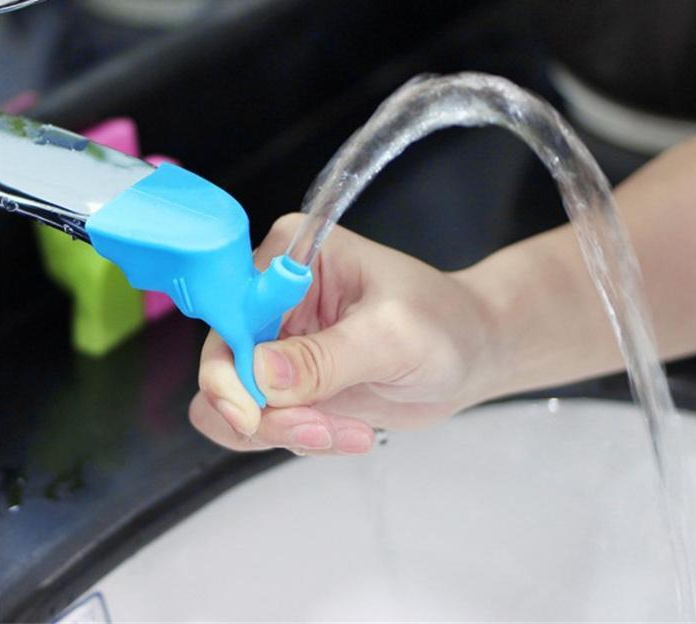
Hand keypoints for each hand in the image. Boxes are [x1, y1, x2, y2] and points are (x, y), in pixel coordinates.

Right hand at [189, 214, 498, 455]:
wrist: (471, 353)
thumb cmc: (444, 323)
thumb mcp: (392, 336)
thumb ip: (326, 357)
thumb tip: (259, 375)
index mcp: (291, 257)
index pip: (229, 308)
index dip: (228, 363)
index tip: (253, 410)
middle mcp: (273, 297)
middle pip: (223, 363)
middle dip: (266, 409)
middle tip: (319, 428)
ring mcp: (279, 342)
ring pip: (237, 403)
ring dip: (286, 429)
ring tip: (348, 432)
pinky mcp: (291, 381)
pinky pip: (265, 422)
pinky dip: (300, 437)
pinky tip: (351, 433)